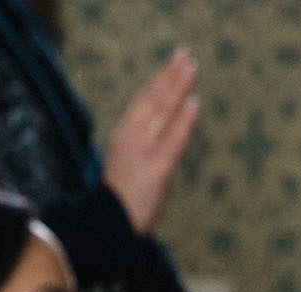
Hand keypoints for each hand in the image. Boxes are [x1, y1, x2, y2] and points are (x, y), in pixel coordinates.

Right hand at [104, 48, 199, 233]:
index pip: (143, 103)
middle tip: (184, 54)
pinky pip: (172, 141)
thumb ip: (140, 154)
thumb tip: (155, 143)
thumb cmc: (116, 204)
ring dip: (177, 88)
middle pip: (152, 100)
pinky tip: (194, 103)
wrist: (106, 228)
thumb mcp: (125, 171)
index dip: (158, 82)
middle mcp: (130, 139)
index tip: (172, 65)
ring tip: (191, 67)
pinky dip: (184, 121)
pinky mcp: (155, 170)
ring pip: (161, 113)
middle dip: (168, 75)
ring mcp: (142, 153)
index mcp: (123, 138)